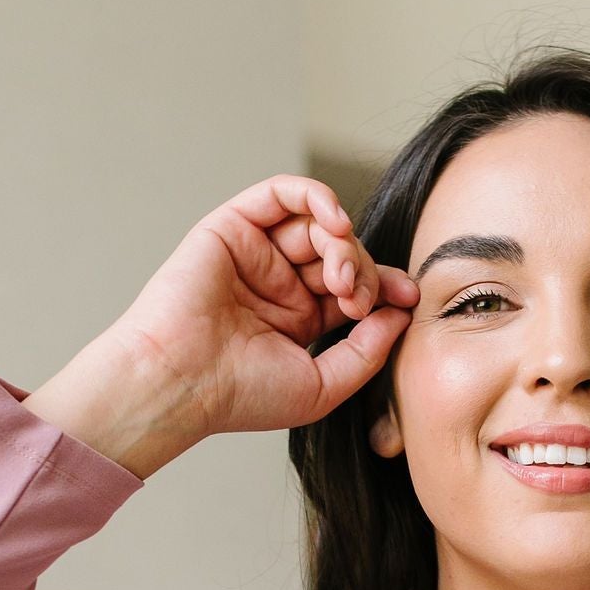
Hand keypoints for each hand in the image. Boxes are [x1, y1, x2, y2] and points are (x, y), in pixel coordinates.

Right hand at [24, 177, 417, 474]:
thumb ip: (368, 351)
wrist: (181, 382)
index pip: (355, 287)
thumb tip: (401, 313)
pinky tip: (335, 222)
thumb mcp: (323, 386)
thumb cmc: (240, 395)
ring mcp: (256, 254)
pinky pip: (282, 193)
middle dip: (362, 270)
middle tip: (356, 299)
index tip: (408, 299)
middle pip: (342, 254)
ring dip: (342, 242)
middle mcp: (278, 283)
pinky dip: (316, 197)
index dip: (385, 286)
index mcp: (298, 319)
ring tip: (340, 276)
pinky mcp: (233, 227)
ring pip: (317, 224)